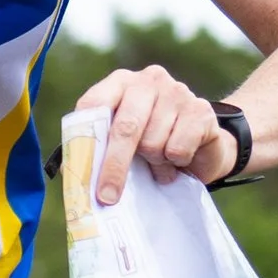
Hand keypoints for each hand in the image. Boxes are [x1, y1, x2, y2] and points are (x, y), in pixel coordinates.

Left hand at [74, 64, 238, 204]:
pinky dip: (175, 162)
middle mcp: (148, 80)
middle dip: (114, 166)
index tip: (82, 171)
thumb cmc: (153, 143)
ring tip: (159, 162)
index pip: (94, 104)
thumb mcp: (122, 142)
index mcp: (120, 82)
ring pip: (152, 142)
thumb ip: (98, 147)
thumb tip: (73, 174)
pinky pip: (178, 149)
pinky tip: (178, 158)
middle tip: (108, 196)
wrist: (204, 146)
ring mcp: (177, 92)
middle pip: (125, 127)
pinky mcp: (201, 111)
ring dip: (154, 163)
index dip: (86, 138)